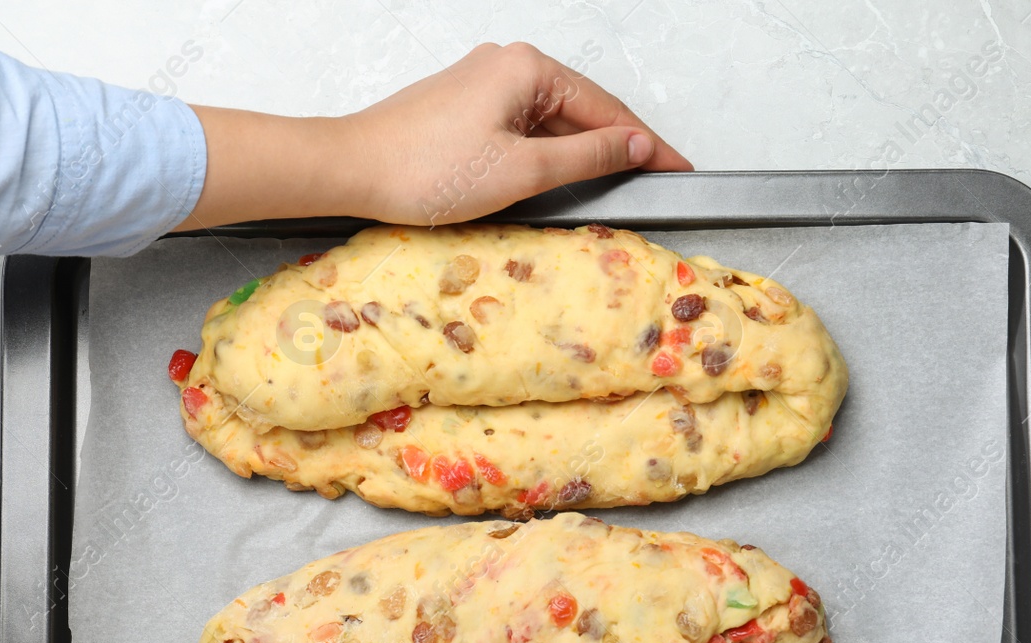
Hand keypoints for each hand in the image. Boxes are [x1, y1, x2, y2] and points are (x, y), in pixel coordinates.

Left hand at [180, 42, 691, 228]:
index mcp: (527, 68)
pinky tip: (556, 181)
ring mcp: (483, 83)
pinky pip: (522, 128)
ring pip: (551, 122)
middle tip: (655, 183)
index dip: (647, 145)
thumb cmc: (424, 170)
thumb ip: (587, 158)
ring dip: (578, 156)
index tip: (679, 168)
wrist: (351, 171)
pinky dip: (545, 155)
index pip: (607, 108)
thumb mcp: (523, 171)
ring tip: (611, 189)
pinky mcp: (465, 106)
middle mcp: (507, 64)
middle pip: (581, 111)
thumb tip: (633, 147)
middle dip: (616, 149)